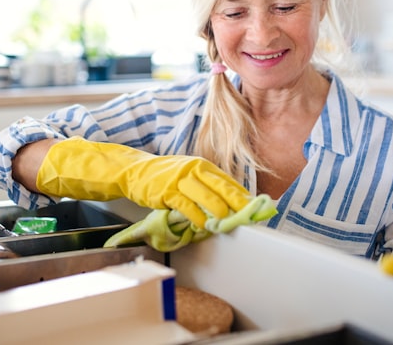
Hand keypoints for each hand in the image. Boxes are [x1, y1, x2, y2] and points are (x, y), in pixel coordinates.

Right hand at [36, 137, 250, 227]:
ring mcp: (181, 180)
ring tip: (227, 225)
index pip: (229, 182)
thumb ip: (207, 187)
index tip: (257, 210)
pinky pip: (188, 208)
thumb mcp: (189, 175)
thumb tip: (231, 203)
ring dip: (219, 215)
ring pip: (208, 199)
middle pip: (224, 189)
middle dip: (239, 206)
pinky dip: (198, 219)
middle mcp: (195, 170)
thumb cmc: (165, 177)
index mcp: (203, 166)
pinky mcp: (168, 192)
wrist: (134, 171)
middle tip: (249, 220)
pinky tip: (203, 226)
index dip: (244, 198)